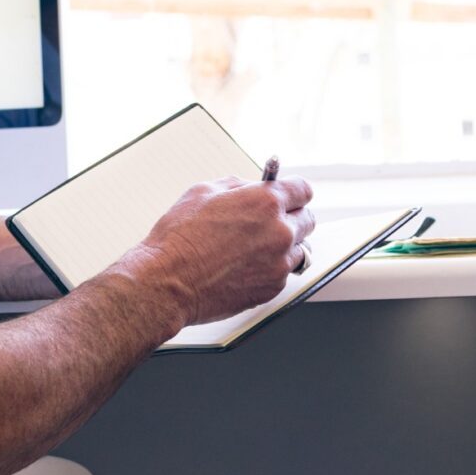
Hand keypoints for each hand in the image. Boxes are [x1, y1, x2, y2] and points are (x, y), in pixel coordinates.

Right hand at [137, 172, 315, 323]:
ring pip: (299, 249)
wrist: (167, 282)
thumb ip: (238, 186)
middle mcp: (280, 232)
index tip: (288, 196)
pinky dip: (271, 269)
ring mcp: (279, 263)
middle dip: (291, 218)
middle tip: (270, 222)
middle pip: (307, 220)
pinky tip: (246, 266)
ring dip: (284, 246)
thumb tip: (250, 187)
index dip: (293, 192)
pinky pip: (283, 273)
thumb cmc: (179, 238)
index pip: (303, 190)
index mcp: (266, 202)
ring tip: (254, 248)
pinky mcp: (272, 288)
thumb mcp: (203, 191)